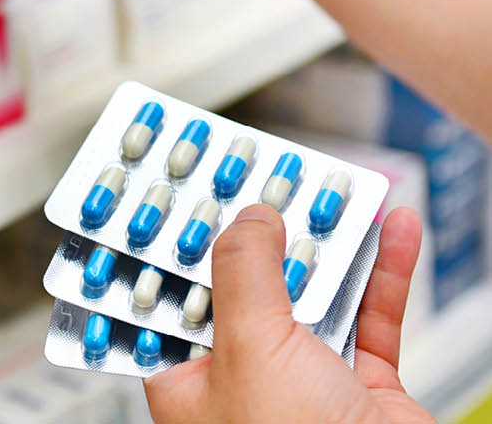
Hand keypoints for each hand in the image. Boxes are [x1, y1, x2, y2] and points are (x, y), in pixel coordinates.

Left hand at [142, 204, 433, 422]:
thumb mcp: (251, 349)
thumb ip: (244, 275)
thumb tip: (247, 219)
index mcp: (189, 378)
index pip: (170, 295)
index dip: (177, 242)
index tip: (183, 192)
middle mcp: (241, 377)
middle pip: (245, 284)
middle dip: (261, 229)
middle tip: (266, 174)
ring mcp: (303, 380)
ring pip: (311, 293)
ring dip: (327, 242)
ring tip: (333, 189)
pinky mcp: (359, 387)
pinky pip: (370, 316)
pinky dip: (382, 272)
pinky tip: (391, 229)